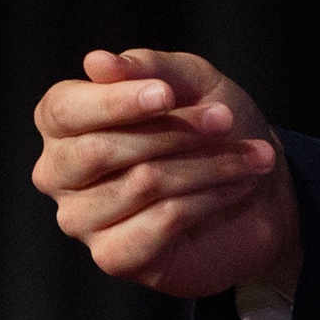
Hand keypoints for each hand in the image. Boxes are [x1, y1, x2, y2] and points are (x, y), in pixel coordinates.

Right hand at [30, 47, 301, 299]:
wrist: (260, 192)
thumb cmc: (212, 127)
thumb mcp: (190, 81)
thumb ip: (146, 67)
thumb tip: (96, 62)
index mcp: (63, 122)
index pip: (64, 110)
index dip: (115, 102)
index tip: (167, 94)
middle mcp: (59, 172)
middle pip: (98, 149)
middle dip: (172, 131)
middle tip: (225, 119)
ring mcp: (81, 219)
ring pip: (141, 183)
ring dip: (208, 164)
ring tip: (252, 155)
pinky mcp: (114, 257)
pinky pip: (161, 221)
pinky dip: (209, 198)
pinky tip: (239, 186)